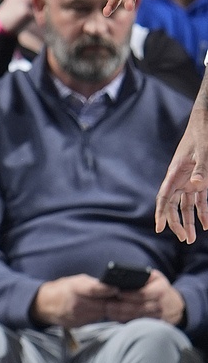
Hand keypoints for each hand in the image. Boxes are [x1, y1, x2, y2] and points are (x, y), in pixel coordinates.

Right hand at [31, 273, 116, 328]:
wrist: (46, 305)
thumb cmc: (64, 289)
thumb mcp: (76, 281)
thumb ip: (93, 284)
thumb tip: (112, 286)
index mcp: (76, 288)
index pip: (95, 289)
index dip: (108, 290)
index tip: (118, 288)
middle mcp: (77, 303)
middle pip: (103, 304)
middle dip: (115, 301)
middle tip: (127, 297)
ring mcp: (79, 315)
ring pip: (102, 312)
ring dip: (111, 308)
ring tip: (120, 304)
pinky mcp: (81, 324)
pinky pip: (97, 319)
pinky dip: (103, 314)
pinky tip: (107, 310)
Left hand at [103, 268, 185, 325]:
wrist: (175, 305)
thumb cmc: (160, 287)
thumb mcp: (156, 277)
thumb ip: (143, 276)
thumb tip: (125, 276)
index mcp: (161, 290)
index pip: (143, 294)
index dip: (129, 294)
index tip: (117, 293)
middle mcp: (160, 305)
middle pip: (138, 308)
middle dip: (121, 306)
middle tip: (108, 304)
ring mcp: (158, 317)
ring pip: (136, 317)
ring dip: (121, 314)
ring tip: (108, 310)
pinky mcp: (153, 325)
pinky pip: (137, 323)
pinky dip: (125, 320)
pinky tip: (115, 316)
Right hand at [156, 104, 207, 242]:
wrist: (205, 124)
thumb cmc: (202, 136)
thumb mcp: (204, 152)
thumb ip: (202, 170)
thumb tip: (197, 186)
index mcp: (175, 173)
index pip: (164, 197)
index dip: (161, 213)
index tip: (159, 228)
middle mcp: (179, 179)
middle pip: (173, 206)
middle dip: (177, 223)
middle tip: (184, 238)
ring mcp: (189, 181)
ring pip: (185, 206)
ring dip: (189, 221)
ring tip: (192, 238)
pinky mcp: (200, 181)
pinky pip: (199, 200)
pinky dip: (202, 212)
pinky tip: (205, 224)